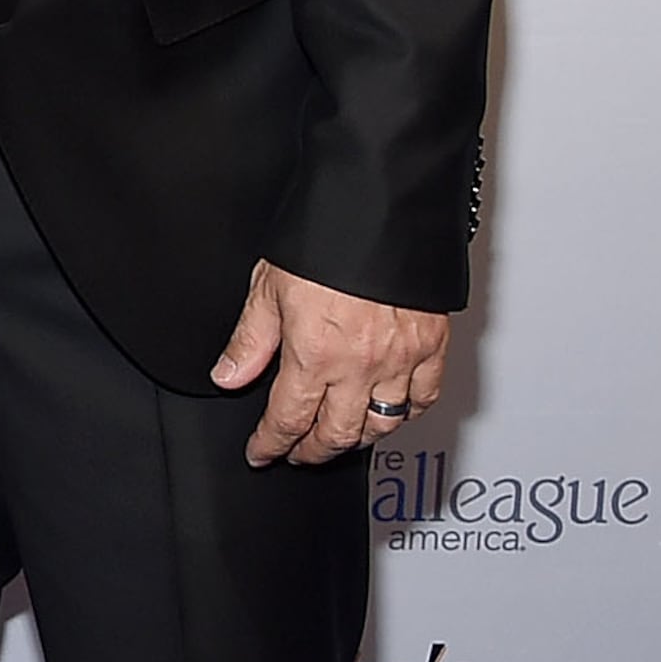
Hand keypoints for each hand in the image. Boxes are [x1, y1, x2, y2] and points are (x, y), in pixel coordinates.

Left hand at [214, 258, 449, 465]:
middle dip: (312, 451)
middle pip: (338, 434)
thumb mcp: (267, 286)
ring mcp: (401, 359)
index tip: (261, 453)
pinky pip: (424, 399)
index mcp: (314, 353)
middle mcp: (360, 365)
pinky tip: (391, 412)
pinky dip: (406, 414)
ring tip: (337, 436)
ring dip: (357, 438)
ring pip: (383, 425)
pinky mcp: (432, 347)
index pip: (288, 419)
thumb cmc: (323, 237)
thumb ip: (250, 340)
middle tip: (297, 452)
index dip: (271, 444)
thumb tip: (228, 376)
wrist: (380, 208)